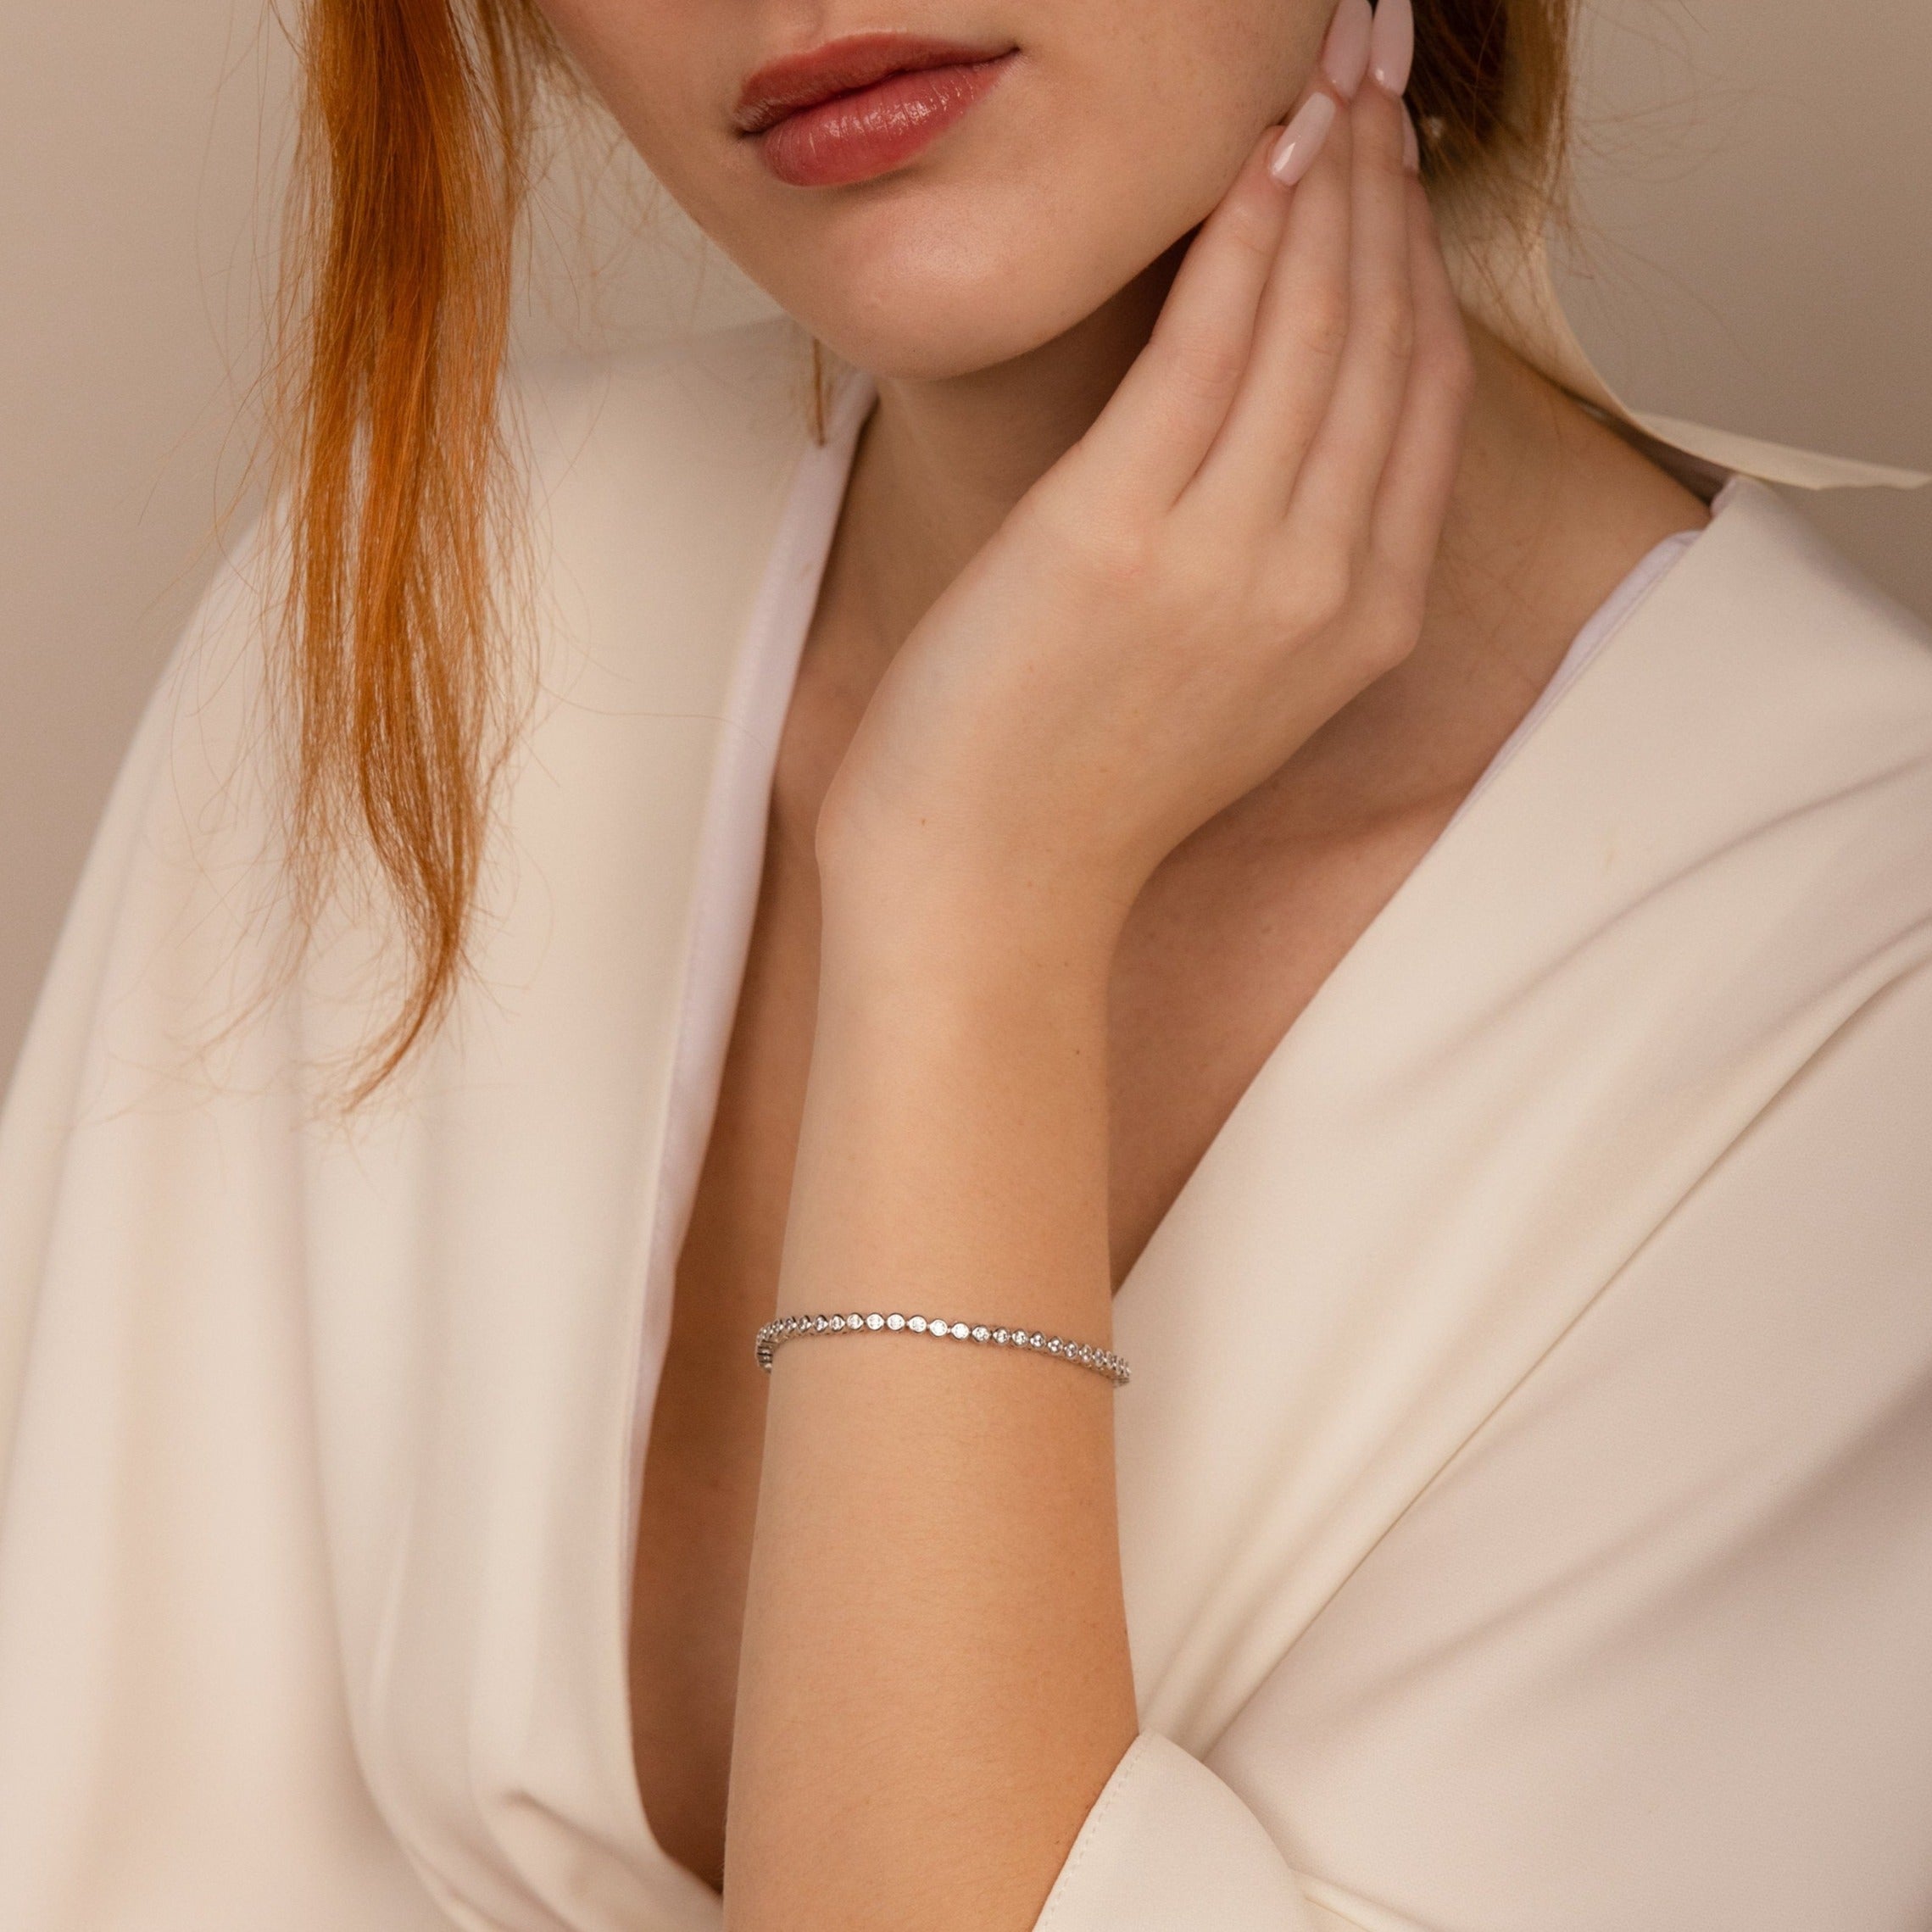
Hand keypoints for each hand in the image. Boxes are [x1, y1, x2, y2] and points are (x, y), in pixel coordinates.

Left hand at [817, 68, 1472, 946]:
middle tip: (1373, 70)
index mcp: (1364, 618)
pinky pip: (1210, 346)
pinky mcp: (1124, 533)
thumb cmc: (1081, 782)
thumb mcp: (1232, 679)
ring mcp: (1235, 560)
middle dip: (1386, 182)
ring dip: (1325, 177)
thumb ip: (1288, 562)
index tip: (1394, 163)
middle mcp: (1324, 581)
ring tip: (1319, 77)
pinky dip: (1240, 235)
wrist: (991, 881)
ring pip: (1316, 320)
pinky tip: (1253, 154)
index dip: (1418, 256)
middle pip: (1385, 334)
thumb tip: (1287, 427)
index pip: (1423, 391)